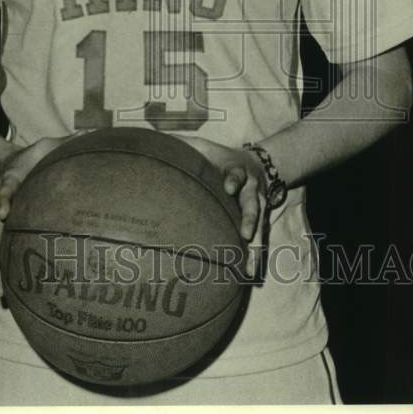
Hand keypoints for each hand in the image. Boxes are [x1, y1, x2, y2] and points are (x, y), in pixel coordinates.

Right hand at [0, 136, 64, 299]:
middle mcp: (1, 205)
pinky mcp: (4, 234)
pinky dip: (3, 277)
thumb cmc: (35, 157)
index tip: (4, 209)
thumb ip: (68, 141)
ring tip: (1, 293)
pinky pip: (2, 256)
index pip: (5, 188)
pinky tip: (7, 299)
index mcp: (11, 181)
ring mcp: (0, 223)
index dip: (3, 197)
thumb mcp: (48, 144)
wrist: (9, 165)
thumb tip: (96, 131)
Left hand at [177, 136, 267, 279]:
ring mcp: (257, 207)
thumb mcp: (203, 146)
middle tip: (246, 233)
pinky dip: (255, 256)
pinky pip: (260, 240)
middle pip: (253, 204)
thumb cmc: (219, 158)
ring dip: (256, 246)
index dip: (234, 179)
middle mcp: (251, 190)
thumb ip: (182, 144)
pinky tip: (249, 273)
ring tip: (250, 266)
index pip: (237, 173)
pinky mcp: (259, 222)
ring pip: (260, 227)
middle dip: (250, 218)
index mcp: (236, 170)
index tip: (229, 187)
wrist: (255, 164)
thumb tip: (152, 140)